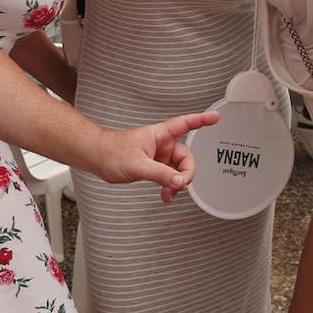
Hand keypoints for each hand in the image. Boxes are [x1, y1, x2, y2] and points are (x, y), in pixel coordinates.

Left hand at [98, 111, 219, 201]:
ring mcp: (157, 155)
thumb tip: (180, 182)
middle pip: (185, 157)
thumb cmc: (111, 153)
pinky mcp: (153, 165)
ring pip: (177, 169)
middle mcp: (161, 144)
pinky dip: (169, 185)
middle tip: (179, 185)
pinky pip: (169, 175)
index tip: (215, 117)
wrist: (97, 158)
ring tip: (168, 194)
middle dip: (185, 173)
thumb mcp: (138, 165)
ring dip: (176, 183)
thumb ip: (161, 174)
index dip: (201, 120)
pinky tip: (165, 194)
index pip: (184, 124)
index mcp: (159, 135)